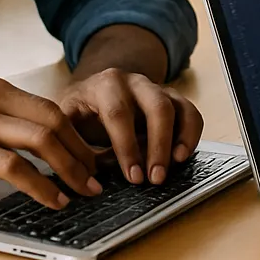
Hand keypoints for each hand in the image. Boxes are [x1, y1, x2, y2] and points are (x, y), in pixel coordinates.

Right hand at [0, 78, 101, 208]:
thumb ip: (2, 121)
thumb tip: (43, 143)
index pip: (53, 109)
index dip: (79, 137)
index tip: (92, 161)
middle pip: (56, 121)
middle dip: (82, 153)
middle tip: (96, 179)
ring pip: (42, 140)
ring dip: (70, 169)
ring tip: (83, 192)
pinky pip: (15, 167)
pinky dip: (41, 185)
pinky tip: (52, 199)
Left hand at [57, 68, 203, 185]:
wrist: (93, 90)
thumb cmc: (81, 111)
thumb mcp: (67, 121)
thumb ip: (74, 145)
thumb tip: (84, 177)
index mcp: (105, 85)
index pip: (119, 114)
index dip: (127, 147)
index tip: (133, 176)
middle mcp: (135, 82)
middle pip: (156, 107)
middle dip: (158, 145)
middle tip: (156, 177)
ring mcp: (156, 88)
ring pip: (176, 107)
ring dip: (179, 139)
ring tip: (176, 165)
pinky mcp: (171, 98)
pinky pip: (190, 112)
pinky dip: (191, 133)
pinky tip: (183, 155)